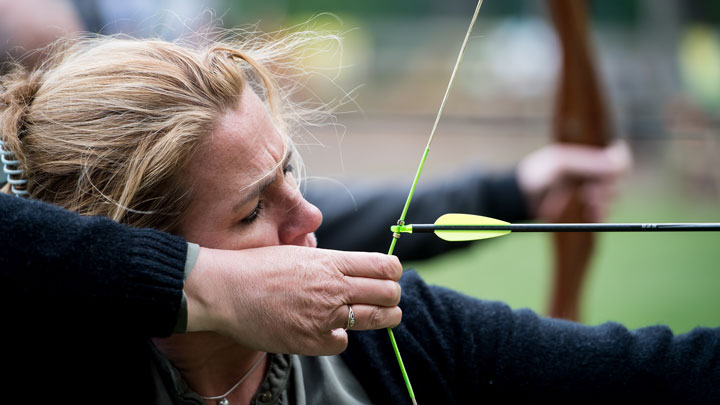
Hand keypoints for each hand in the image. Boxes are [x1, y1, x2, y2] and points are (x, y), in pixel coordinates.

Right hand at [184, 245, 401, 354]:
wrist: (224, 290)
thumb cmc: (256, 268)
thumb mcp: (297, 253)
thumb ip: (327, 262)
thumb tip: (349, 268)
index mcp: (331, 262)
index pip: (383, 266)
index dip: (393, 272)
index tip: (391, 276)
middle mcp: (333, 287)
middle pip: (388, 293)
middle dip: (393, 297)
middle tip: (390, 300)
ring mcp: (324, 315)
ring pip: (375, 319)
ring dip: (382, 318)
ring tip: (382, 317)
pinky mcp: (311, 340)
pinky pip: (342, 343)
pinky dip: (338, 338)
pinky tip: (329, 331)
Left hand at [517, 141, 631, 221]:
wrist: (519, 198)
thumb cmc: (536, 175)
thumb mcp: (560, 165)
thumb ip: (588, 164)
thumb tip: (618, 161)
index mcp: (586, 156)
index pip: (616, 158)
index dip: (620, 165)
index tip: (615, 174)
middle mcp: (591, 172)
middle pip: (616, 179)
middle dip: (608, 188)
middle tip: (591, 196)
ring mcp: (589, 190)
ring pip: (611, 197)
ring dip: (605, 202)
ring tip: (589, 207)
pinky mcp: (585, 207)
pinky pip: (602, 211)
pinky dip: (600, 214)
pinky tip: (592, 216)